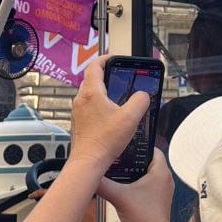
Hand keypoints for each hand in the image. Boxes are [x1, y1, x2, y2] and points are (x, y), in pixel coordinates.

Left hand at [69, 56, 148, 172]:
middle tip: (119, 78)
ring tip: (118, 98)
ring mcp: (78, 112)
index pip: (95, 65)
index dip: (106, 59)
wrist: (88, 162)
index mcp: (91, 92)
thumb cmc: (105, 140)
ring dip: (103, 91)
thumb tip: (142, 96)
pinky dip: (99, 105)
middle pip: (92, 79)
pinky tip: (111, 116)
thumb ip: (140, 101)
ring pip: (90, 93)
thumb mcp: (130, 117)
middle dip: (106, 75)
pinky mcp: (79, 123)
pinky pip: (89, 107)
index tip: (115, 59)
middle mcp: (81, 99)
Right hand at [98, 149, 173, 221]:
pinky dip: (136, 184)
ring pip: (147, 174)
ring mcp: (161, 191)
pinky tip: (123, 187)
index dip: (140, 144)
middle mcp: (164, 180)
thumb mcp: (119, 197)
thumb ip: (102, 184)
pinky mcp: (156, 200)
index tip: (127, 143)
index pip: (153, 148)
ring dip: (134, 172)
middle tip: (119, 156)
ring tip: (119, 170)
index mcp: (161, 173)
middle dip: (133, 159)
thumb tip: (90, 176)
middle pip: (148, 161)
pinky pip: (146, 185)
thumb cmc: (145, 219)